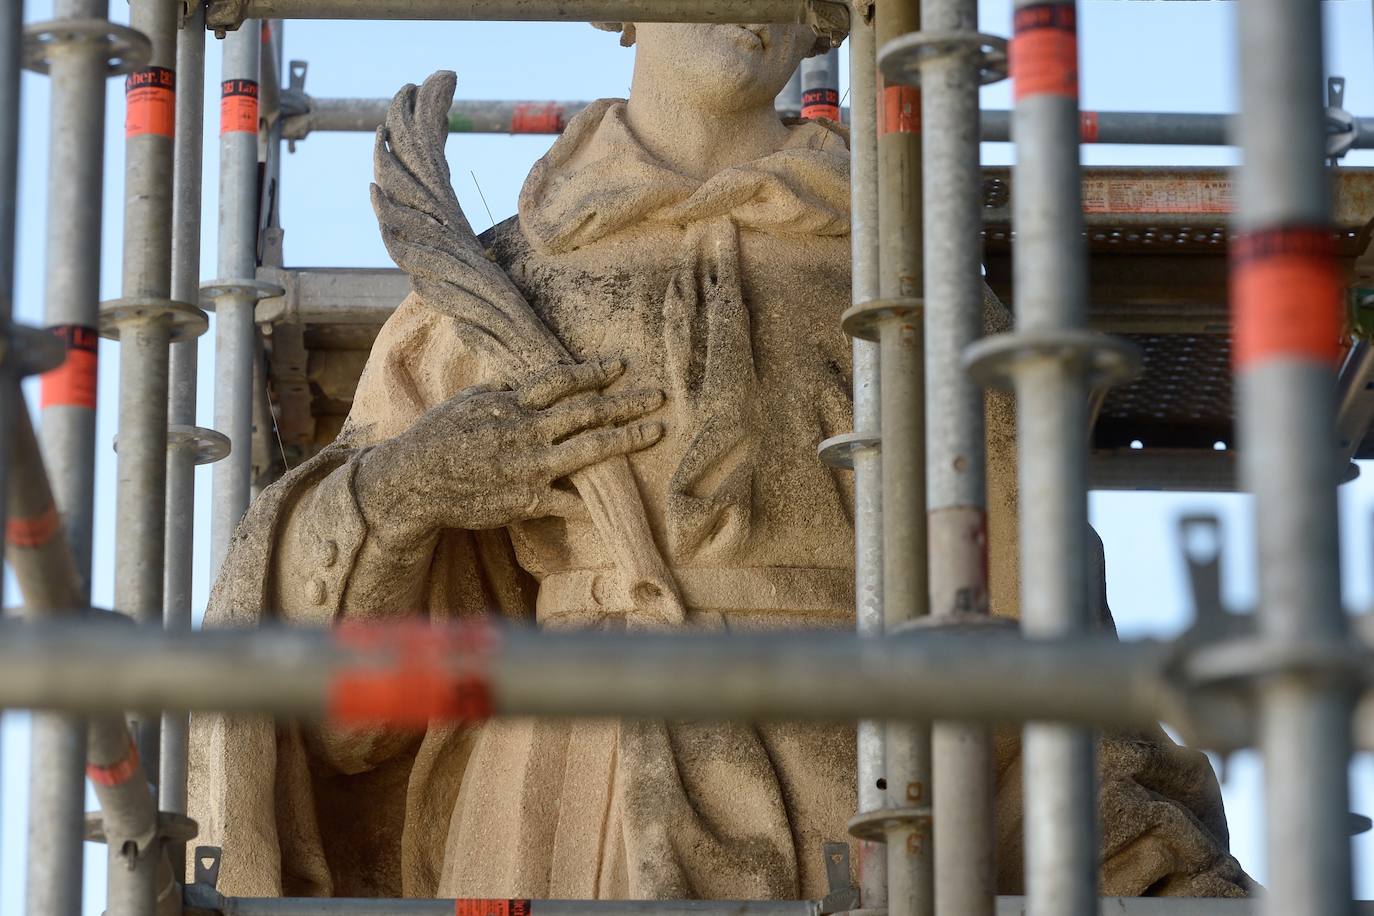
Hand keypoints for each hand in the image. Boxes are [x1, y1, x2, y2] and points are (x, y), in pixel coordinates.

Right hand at [356, 358, 663, 542]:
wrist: (414, 482)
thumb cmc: (436, 438)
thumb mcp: (468, 402)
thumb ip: (502, 391)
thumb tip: (522, 378)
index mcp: (512, 403)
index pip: (561, 380)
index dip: (594, 372)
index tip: (621, 366)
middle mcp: (527, 430)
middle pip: (587, 412)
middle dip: (626, 403)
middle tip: (657, 396)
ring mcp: (530, 465)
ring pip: (589, 450)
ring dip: (626, 439)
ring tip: (654, 432)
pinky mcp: (526, 499)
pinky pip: (569, 501)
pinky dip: (593, 501)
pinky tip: (620, 499)